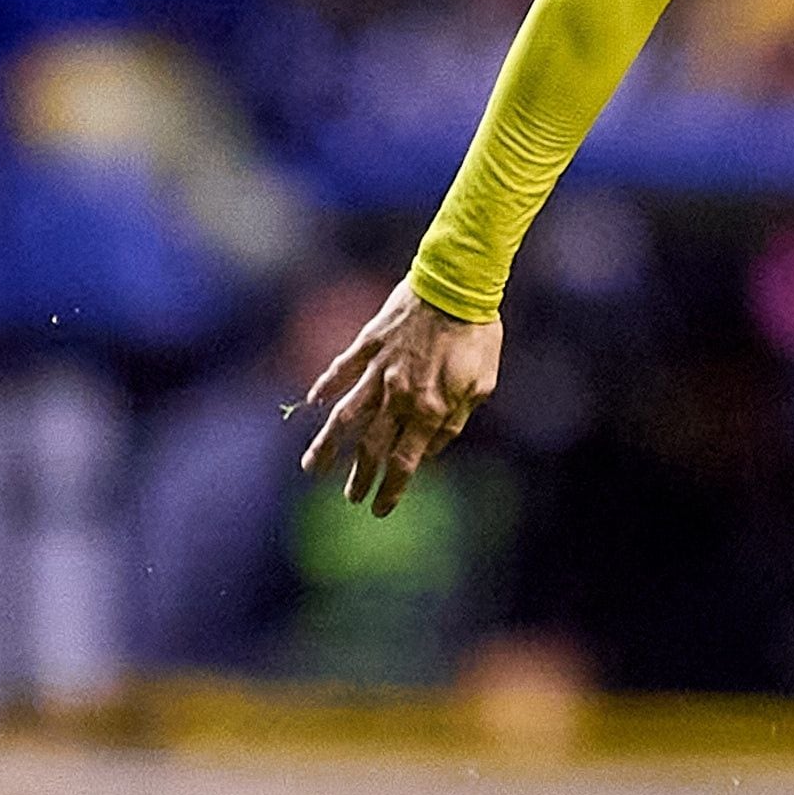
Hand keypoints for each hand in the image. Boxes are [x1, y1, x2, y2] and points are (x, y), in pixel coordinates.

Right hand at [298, 281, 502, 515]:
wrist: (458, 285)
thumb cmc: (478, 335)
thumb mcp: (481, 385)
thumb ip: (454, 421)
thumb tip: (430, 450)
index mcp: (429, 408)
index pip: (405, 462)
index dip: (392, 489)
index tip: (379, 509)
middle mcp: (398, 395)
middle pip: (371, 446)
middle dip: (359, 476)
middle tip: (350, 496)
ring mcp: (379, 369)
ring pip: (345, 415)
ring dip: (327, 445)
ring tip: (312, 468)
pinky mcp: (367, 344)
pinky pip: (341, 370)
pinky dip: (325, 387)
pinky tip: (313, 403)